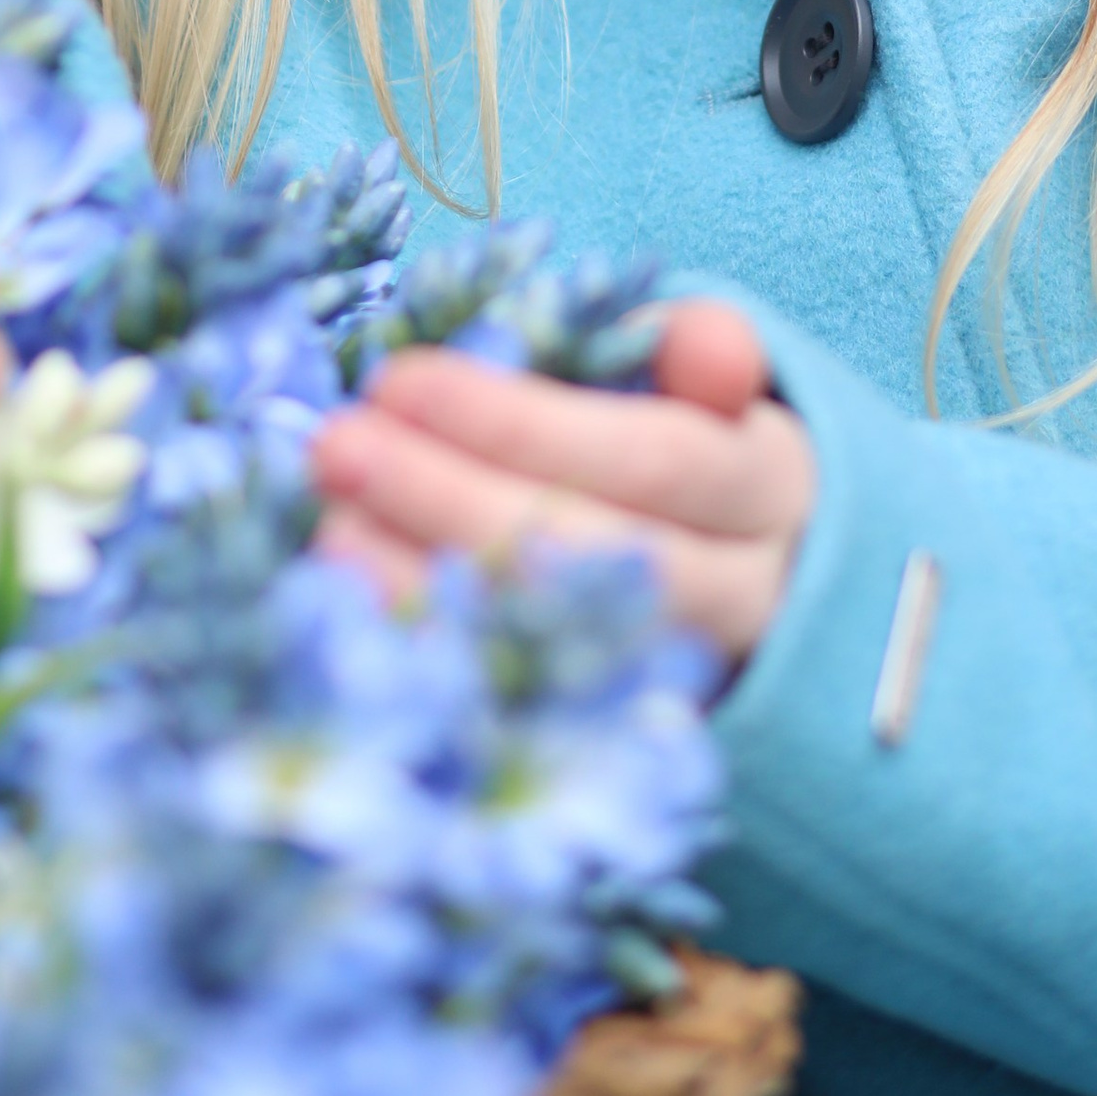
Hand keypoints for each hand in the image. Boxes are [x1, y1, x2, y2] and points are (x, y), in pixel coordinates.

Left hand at [306, 299, 811, 668]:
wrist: (765, 585)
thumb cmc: (699, 443)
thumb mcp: (710, 383)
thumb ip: (694, 349)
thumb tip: (705, 347)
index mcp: (768, 487)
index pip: (655, 457)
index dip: (525, 425)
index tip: (402, 381)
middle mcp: (742, 599)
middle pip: (594, 559)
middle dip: (451, 500)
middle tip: (338, 446)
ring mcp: (681, 687)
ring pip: (555, 649)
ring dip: (428, 588)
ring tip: (328, 528)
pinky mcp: (618, 748)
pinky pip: (516, 716)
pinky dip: (430, 665)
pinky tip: (351, 618)